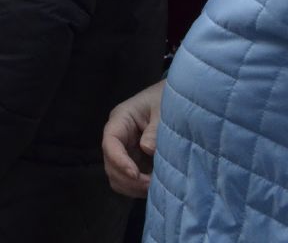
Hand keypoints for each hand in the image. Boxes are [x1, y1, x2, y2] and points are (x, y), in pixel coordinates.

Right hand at [101, 78, 163, 197]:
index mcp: (121, 120)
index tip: (136, 174)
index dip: (119, 161)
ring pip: (117, 177)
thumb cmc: (167, 100)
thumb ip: (155, 129)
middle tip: (151, 184)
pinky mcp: (136, 163)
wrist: (178, 99)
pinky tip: (156, 186)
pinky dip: (139, 188)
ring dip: (133, 186)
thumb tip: (147, 149)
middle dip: (128, 178)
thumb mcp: (163, 110)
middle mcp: (119, 138)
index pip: (110, 142)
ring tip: (156, 186)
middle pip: (110, 164)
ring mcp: (126, 152)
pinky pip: (129, 182)